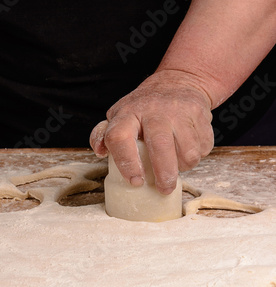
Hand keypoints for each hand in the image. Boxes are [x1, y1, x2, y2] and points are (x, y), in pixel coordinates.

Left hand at [90, 70, 213, 193]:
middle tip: (163, 188)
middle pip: (160, 147)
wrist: (179, 81)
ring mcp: (179, 111)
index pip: (120, 138)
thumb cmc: (143, 108)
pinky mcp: (201, 114)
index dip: (126, 163)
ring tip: (175, 162)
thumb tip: (99, 151)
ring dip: (183, 166)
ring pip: (187, 152)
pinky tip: (187, 147)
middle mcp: (153, 110)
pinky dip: (197, 155)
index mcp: (128, 113)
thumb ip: (103, 134)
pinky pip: (203, 147)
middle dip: (164, 174)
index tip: (135, 181)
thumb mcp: (119, 115)